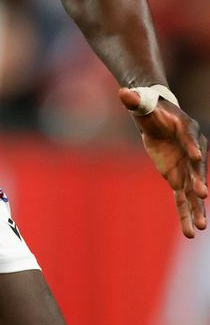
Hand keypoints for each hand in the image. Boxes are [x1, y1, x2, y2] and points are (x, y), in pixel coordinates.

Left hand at [119, 88, 207, 237]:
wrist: (156, 118)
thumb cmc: (151, 109)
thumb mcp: (142, 103)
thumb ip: (135, 100)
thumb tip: (122, 92)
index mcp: (186, 129)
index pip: (190, 138)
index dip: (193, 147)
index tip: (197, 157)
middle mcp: (192, 150)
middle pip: (196, 168)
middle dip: (199, 181)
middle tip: (203, 194)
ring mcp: (187, 167)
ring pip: (193, 190)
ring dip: (197, 208)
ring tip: (200, 226)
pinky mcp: (178, 178)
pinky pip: (182, 199)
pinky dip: (185, 214)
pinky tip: (190, 232)